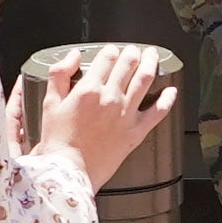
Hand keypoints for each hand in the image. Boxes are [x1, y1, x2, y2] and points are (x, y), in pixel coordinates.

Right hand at [26, 43, 178, 190]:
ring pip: (145, 80)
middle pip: (128, 64)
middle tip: (134, 51)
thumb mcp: (50, 103)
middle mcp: (110, 99)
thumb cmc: (59, 141)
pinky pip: (158, 111)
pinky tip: (171, 90)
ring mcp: (126, 115)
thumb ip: (59, 74)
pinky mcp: (136, 132)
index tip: (112, 50)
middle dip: (132, 53)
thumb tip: (72, 55)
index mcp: (89, 90)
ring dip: (151, 63)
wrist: (69, 172)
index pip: (106, 58)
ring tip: (153, 57)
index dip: (111, 50)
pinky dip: (168, 99)